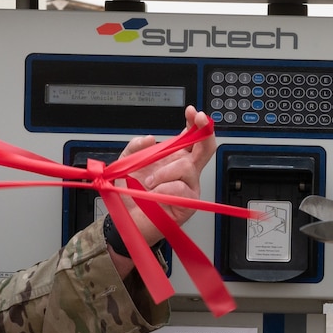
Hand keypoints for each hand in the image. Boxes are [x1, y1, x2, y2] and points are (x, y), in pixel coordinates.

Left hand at [118, 107, 216, 229]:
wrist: (127, 219)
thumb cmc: (130, 195)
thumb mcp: (126, 164)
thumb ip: (135, 147)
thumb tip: (150, 139)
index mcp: (173, 159)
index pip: (190, 138)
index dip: (194, 123)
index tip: (192, 112)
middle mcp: (184, 172)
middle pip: (205, 148)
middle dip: (204, 130)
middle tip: (200, 119)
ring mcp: (189, 187)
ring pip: (186, 166)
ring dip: (164, 172)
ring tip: (150, 182)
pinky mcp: (189, 203)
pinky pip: (180, 187)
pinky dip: (164, 188)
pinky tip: (156, 193)